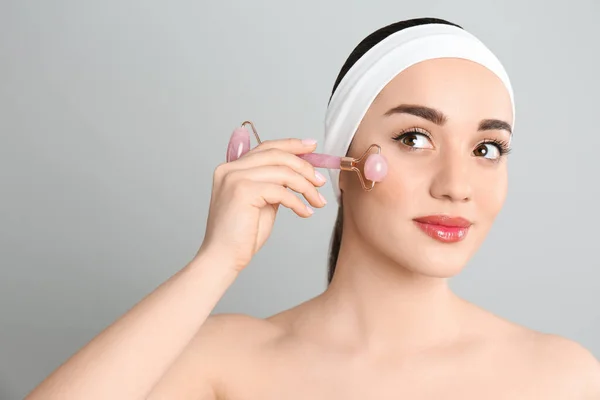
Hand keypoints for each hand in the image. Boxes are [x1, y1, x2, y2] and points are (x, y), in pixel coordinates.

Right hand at [198, 138, 326, 270]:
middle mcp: (230, 169)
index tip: (312, 146)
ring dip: (306, 187)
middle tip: (320, 181)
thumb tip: (299, 173)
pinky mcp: (243, 192)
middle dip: (304, 166)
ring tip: (318, 201)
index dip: (291, 145)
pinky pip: (281, 191)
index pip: (266, 147)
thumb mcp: (262, 202)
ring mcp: (235, 178)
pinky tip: (305, 212)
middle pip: (276, 155)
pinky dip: (298, 202)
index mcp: (232, 168)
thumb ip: (273, 184)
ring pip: (282, 172)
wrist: (223, 257)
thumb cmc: (241, 234)